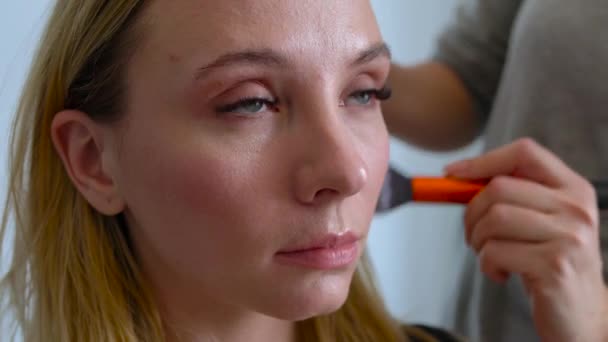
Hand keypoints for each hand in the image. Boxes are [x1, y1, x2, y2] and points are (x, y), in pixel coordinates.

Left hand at [446, 138, 607, 341]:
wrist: (582, 315)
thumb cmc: (550, 264)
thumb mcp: (541, 222)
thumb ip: (513, 196)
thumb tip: (457, 176)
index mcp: (574, 189)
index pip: (525, 153)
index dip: (483, 160)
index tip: (453, 174)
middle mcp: (576, 208)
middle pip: (499, 188)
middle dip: (471, 213)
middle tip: (474, 236)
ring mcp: (569, 237)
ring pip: (494, 218)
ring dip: (478, 240)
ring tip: (489, 255)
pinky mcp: (554, 266)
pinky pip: (495, 251)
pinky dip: (486, 264)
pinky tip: (500, 273)